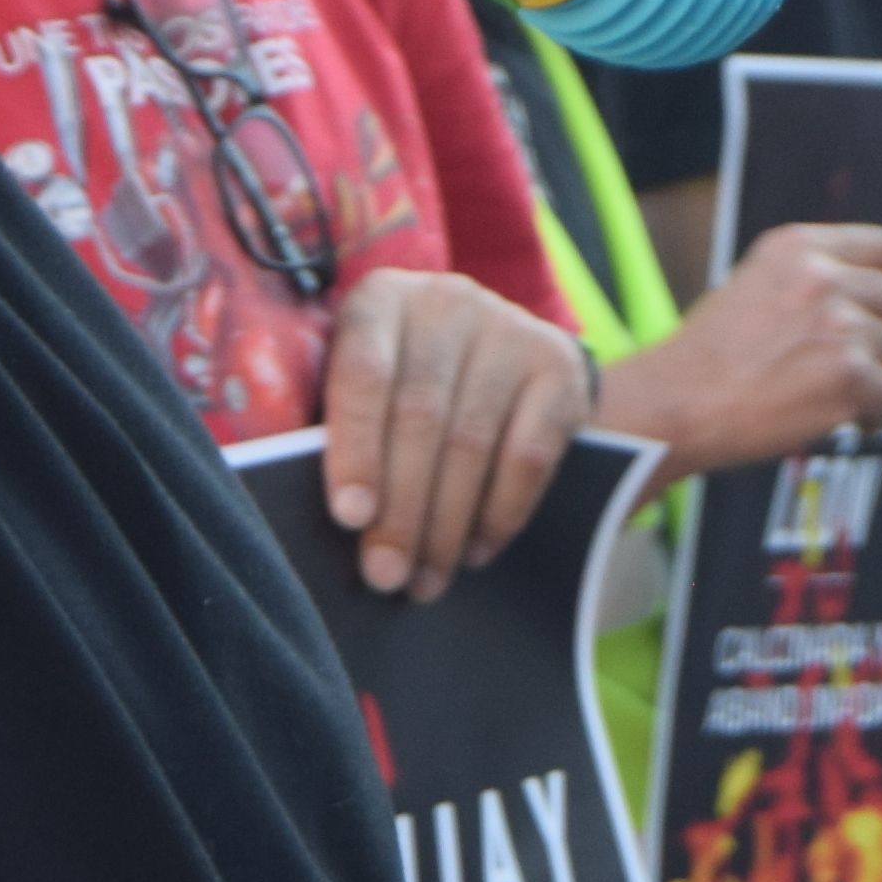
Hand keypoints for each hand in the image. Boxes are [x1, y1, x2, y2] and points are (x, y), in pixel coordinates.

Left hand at [318, 272, 591, 598]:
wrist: (506, 361)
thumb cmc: (405, 390)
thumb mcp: (365, 387)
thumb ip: (337, 430)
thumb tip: (320, 515)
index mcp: (380, 299)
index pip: (363, 373)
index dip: (356, 449)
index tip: (350, 518)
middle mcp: (446, 301)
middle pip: (420, 416)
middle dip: (400, 510)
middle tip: (385, 576)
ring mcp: (510, 328)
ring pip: (472, 443)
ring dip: (445, 527)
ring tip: (424, 581)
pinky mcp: (560, 365)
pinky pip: (528, 455)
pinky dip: (499, 515)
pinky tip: (474, 552)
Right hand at [597, 220, 881, 477]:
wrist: (676, 404)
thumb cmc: (710, 358)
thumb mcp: (755, 286)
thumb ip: (813, 278)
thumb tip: (878, 294)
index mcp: (799, 245)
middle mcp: (822, 274)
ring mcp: (838, 322)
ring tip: (851, 400)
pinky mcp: (847, 373)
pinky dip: (876, 414)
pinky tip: (843, 420)